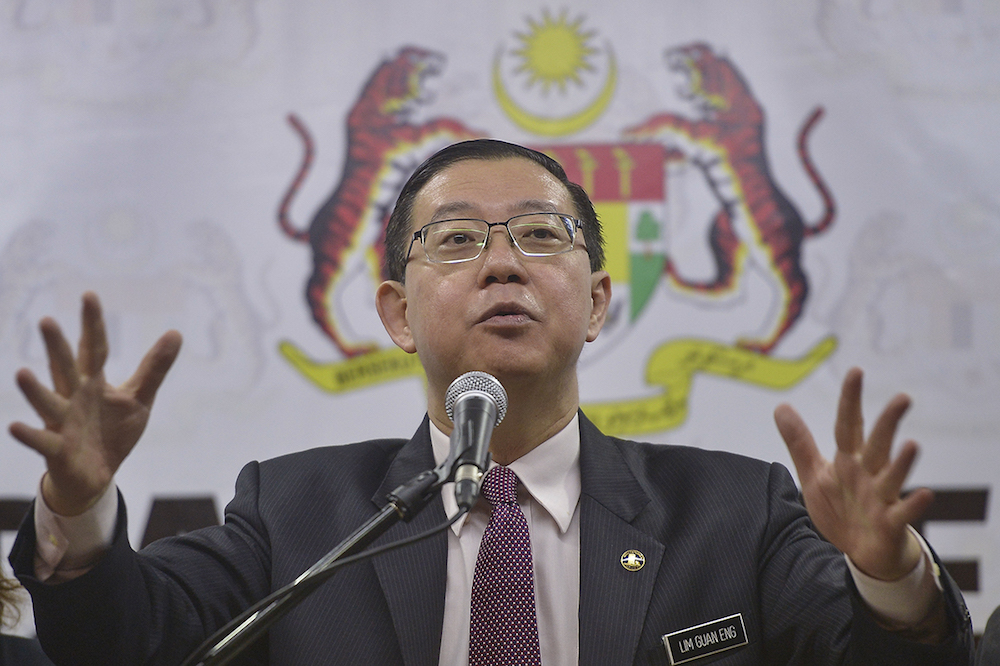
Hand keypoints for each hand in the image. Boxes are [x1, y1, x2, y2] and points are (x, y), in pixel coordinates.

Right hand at [9, 292, 181, 515]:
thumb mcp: (139, 398)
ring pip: (47, 402)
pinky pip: (41, 441)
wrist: (97, 475)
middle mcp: (73, 396)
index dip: (93, 324)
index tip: (89, 295)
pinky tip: (15, 426)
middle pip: (65, 368)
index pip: (95, 348)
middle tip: (47, 321)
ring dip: (35, 389)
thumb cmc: (113, 430)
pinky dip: (29, 434)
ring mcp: (62, 421)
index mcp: (93, 382)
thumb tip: (175, 332)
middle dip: (57, 347)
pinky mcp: (57, 448)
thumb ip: (154, 368)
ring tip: (22, 372)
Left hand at [774, 368, 931, 580]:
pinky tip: (925, 493)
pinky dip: (913, 504)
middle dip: (887, 423)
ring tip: (912, 443)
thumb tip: (781, 406)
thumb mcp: (812, 473)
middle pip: (877, 445)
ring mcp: (881, 498)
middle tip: (903, 398)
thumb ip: (799, 441)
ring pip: (893, 476)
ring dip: (903, 462)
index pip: (848, 425)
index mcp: (848, 459)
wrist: (859, 552)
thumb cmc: (840, 507)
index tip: (856, 372)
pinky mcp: (890, 523)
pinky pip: (903, 513)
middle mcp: (868, 474)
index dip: (850, 401)